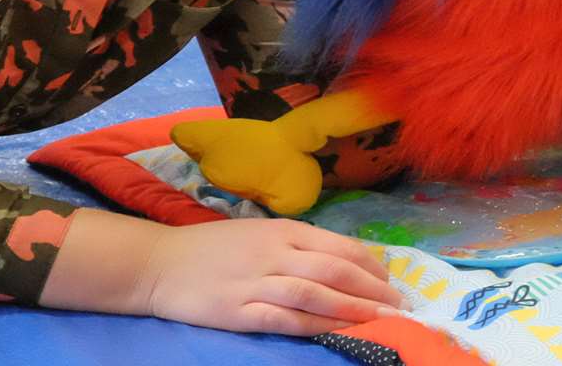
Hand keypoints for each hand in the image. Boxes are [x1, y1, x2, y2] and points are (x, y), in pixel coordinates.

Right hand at [143, 219, 404, 335]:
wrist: (160, 263)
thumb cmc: (212, 248)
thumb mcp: (259, 233)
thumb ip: (296, 245)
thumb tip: (342, 261)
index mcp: (282, 230)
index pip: (339, 246)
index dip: (372, 266)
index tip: (393, 283)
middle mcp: (274, 252)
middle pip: (335, 269)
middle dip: (374, 289)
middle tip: (401, 307)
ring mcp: (256, 282)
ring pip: (317, 293)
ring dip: (355, 307)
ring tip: (383, 320)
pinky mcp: (239, 311)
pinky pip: (287, 318)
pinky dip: (318, 324)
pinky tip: (340, 331)